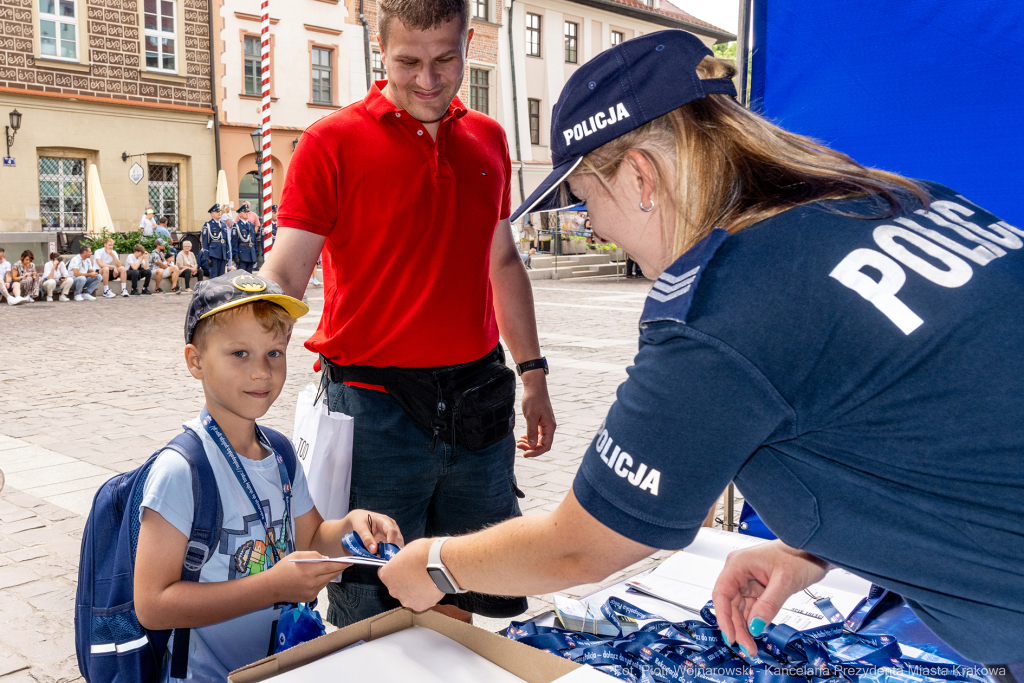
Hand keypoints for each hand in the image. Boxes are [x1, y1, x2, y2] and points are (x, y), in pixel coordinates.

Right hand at [264, 550, 348, 603]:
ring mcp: (312, 592)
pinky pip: (320, 588)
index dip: (342, 563)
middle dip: (339, 568)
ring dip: (328, 575)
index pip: (331, 566)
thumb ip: (314, 555)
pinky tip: (313, 578)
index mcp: (309, 570)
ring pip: (327, 581)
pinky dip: (320, 582)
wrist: (271, 587)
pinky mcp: (310, 598)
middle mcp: (312, 583)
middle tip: (345, 563)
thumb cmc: (283, 568)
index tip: (351, 561)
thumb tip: (327, 559)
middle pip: (332, 575)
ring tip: (326, 568)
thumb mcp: (297, 555)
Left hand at [346, 509, 403, 554]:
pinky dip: (388, 555)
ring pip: (397, 546)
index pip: (392, 531)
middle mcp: (391, 527)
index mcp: (385, 521)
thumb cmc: (360, 520)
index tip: (386, 552)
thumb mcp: (360, 527)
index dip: (391, 542)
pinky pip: (392, 549)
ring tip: (381, 559)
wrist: (359, 519)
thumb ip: (366, 538)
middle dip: (392, 551)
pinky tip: (382, 558)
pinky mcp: (390, 541)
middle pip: (398, 540)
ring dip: (390, 554)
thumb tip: (373, 550)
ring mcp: (392, 534)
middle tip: (383, 559)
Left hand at [378, 538, 443, 611]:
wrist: (441, 564)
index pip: (386, 574)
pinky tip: (431, 588)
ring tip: (426, 581)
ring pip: (408, 596)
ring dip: (414, 591)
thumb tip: (405, 562)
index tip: (403, 568)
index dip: (396, 570)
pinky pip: (420, 602)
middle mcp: (393, 590)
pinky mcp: (418, 606)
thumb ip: (402, 560)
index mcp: (386, 575)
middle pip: (396, 587)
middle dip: (404, 582)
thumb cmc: (425, 554)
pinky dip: (424, 597)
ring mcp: (405, 600)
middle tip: (416, 574)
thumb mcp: (407, 550)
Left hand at [517, 372, 555, 456]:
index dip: (536, 452)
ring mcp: (545, 424)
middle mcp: (549, 427)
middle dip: (530, 448)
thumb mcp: (531, 416)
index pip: (545, 446)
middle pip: (542, 444)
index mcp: (549, 427)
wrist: (534, 387)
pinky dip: (529, 437)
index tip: (525, 454)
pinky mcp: (540, 421)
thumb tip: (532, 445)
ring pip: (538, 439)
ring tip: (519, 442)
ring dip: (529, 443)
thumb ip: (532, 431)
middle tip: (518, 445)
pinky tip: (522, 437)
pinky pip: (537, 434)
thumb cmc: (533, 400)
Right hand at [711, 540, 830, 656]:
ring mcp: (747, 580)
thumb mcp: (785, 582)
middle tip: (746, 647)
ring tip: (751, 646)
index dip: (723, 617)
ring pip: (739, 609)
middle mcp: (739, 572)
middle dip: (737, 627)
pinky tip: (756, 633)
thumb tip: (755, 626)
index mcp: (738, 564)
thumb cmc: (800, 554)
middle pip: (729, 605)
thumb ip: (769, 605)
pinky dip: (753, 622)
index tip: (730, 636)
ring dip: (744, 628)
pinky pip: (750, 608)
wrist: (814, 550)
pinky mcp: (757, 588)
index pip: (721, 593)